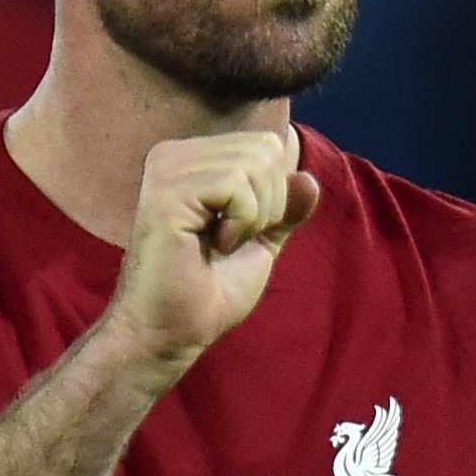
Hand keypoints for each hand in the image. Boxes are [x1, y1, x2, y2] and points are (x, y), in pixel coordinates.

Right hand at [106, 127, 320, 375]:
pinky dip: (240, 223)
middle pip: (266, 149)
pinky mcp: (167, 193)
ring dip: (253, 217)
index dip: (273, 196)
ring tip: (218, 244)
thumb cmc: (209, 290)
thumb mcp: (260, 242)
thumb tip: (308, 178)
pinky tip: (211, 244)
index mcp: (190, 158)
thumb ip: (285, 209)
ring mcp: (166, 169)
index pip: (266, 144)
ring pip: (255, 165)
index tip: (235, 232)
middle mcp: (173, 154)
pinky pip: (237, 186)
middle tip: (228, 240)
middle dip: (268, 204)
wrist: (173, 331)